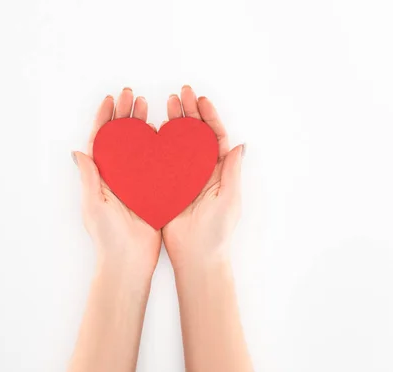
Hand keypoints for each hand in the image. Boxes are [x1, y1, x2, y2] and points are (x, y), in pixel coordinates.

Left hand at [73, 88, 161, 279]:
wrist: (129, 262)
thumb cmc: (107, 237)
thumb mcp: (94, 205)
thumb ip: (89, 177)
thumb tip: (78, 151)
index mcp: (101, 178)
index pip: (102, 141)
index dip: (105, 119)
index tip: (111, 99)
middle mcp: (117, 177)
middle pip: (121, 139)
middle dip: (125, 115)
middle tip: (132, 95)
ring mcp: (135, 183)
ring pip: (138, 147)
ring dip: (141, 125)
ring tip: (147, 106)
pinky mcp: (152, 192)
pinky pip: (155, 165)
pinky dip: (159, 147)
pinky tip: (165, 133)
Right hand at [162, 86, 243, 269]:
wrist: (196, 257)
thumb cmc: (217, 231)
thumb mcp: (229, 199)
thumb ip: (232, 171)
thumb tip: (240, 144)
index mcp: (220, 172)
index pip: (215, 137)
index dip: (209, 117)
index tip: (200, 99)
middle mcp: (202, 171)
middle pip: (196, 135)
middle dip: (190, 112)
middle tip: (181, 93)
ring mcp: (184, 178)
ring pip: (178, 144)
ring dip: (174, 123)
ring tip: (167, 103)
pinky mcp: (167, 187)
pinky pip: (162, 161)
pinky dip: (158, 145)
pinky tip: (152, 130)